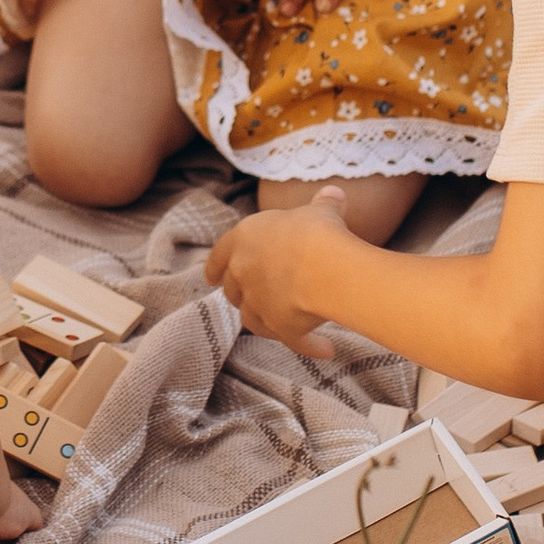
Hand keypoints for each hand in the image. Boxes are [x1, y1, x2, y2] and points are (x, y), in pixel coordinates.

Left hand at [205, 187, 356, 359]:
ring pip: (251, 319)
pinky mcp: (279, 328)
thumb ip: (323, 204)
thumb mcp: (320, 211)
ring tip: (277, 324)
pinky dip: (309, 346)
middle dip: (239, 295)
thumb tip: (333, 193)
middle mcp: (243, 273)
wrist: (326, 267)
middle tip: (250, 296)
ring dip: (262, 322)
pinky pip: (295, 342)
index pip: (220, 254)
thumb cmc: (318, 231)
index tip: (210, 276)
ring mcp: (258, 304)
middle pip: (232, 291)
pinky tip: (326, 350)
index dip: (215, 266)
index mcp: (244, 239)